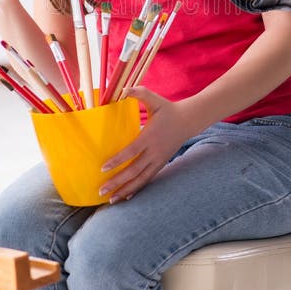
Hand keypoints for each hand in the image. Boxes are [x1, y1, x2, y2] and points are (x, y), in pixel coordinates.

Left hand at [98, 87, 193, 202]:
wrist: (188, 121)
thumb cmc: (168, 109)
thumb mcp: (155, 99)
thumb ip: (139, 93)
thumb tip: (124, 89)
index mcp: (150, 137)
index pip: (132, 151)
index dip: (118, 160)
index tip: (103, 168)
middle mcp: (154, 152)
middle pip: (134, 171)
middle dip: (117, 182)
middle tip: (101, 191)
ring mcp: (158, 160)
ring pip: (141, 179)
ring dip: (125, 190)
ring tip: (110, 200)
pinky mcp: (161, 164)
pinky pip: (148, 180)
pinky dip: (136, 189)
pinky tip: (125, 197)